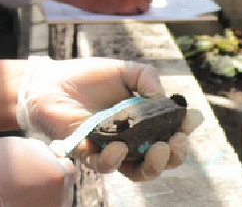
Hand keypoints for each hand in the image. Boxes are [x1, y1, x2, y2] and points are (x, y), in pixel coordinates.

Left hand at [16, 56, 202, 181]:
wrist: (52, 81)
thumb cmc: (89, 77)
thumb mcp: (124, 70)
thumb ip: (146, 77)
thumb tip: (163, 96)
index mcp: (144, 123)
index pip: (170, 134)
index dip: (183, 131)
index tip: (189, 120)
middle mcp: (131, 141)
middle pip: (159, 161)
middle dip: (174, 156)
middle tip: (174, 142)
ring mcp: (110, 149)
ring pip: (136, 171)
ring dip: (152, 165)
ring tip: (156, 149)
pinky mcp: (87, 153)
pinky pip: (102, 165)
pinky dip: (113, 160)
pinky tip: (118, 148)